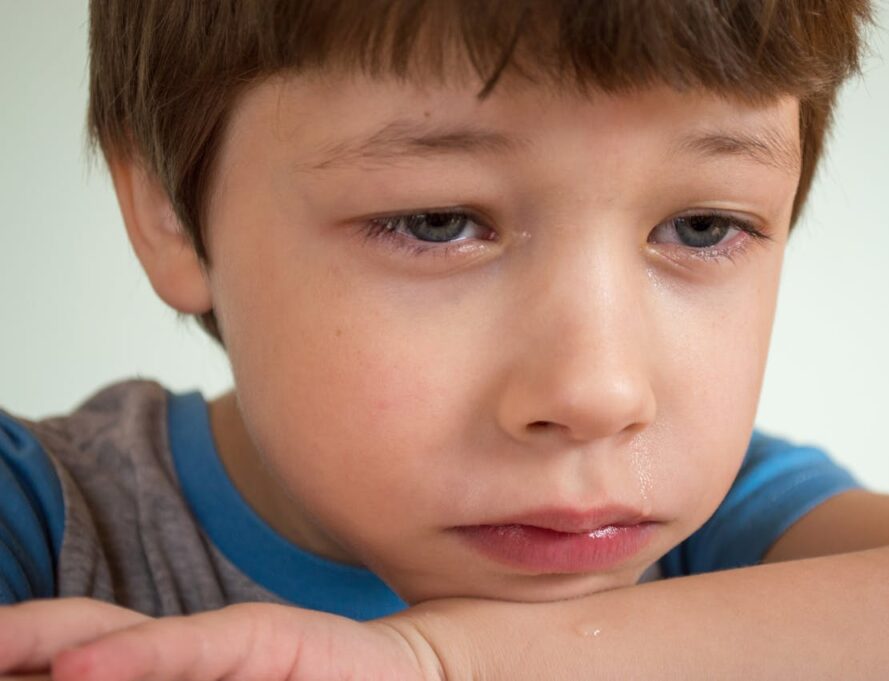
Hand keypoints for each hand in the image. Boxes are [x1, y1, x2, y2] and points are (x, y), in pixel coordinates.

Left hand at [2, 600, 444, 680]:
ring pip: (111, 637)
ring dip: (35, 642)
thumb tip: (83, 675)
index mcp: (161, 671)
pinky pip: (198, 649)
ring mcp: (220, 643)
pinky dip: (139, 656)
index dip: (16, 655)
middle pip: (70, 635)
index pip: (71, 653)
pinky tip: (81, 666)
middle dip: (10, 644)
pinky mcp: (270, 638)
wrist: (409, 675)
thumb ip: (160, 677)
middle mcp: (177, 654)